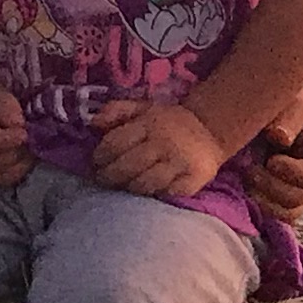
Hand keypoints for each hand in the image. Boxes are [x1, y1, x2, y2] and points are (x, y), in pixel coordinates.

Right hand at [0, 84, 32, 188]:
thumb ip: (6, 106)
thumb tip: (18, 124)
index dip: (7, 140)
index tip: (24, 133)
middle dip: (19, 150)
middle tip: (31, 137)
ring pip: (5, 174)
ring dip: (22, 162)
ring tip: (29, 146)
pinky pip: (7, 180)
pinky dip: (20, 170)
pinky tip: (25, 157)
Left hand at [88, 99, 226, 199]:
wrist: (210, 129)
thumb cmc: (167, 122)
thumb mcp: (142, 108)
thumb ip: (117, 110)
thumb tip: (93, 122)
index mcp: (149, 123)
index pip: (117, 142)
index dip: (101, 156)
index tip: (96, 163)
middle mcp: (164, 142)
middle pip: (128, 166)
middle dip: (110, 176)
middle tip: (103, 180)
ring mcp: (180, 162)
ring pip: (146, 183)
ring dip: (131, 188)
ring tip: (125, 187)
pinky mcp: (194, 178)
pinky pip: (168, 193)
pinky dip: (156, 194)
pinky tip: (149, 192)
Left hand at [250, 88, 302, 224]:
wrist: (276, 107)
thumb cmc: (290, 100)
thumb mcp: (294, 102)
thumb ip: (288, 119)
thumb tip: (279, 138)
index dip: (293, 172)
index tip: (271, 160)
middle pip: (298, 198)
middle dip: (272, 186)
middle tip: (249, 169)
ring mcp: (301, 193)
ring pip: (286, 213)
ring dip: (263, 199)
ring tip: (246, 176)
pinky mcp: (283, 200)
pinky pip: (274, 216)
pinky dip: (259, 206)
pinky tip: (243, 187)